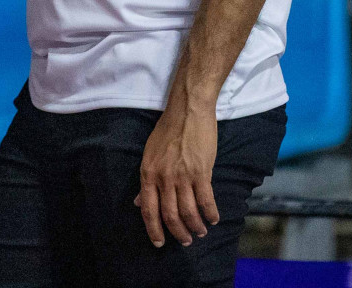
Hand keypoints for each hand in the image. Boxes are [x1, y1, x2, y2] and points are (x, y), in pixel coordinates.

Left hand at [134, 103, 218, 247]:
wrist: (188, 109)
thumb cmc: (168, 129)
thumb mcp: (150, 153)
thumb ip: (146, 180)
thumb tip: (137, 202)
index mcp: (148, 173)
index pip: (148, 210)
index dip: (153, 230)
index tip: (159, 243)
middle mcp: (163, 178)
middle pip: (169, 215)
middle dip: (178, 233)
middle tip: (186, 241)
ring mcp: (182, 175)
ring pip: (188, 211)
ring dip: (195, 226)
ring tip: (200, 232)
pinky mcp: (201, 171)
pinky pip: (206, 200)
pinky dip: (210, 213)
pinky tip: (214, 219)